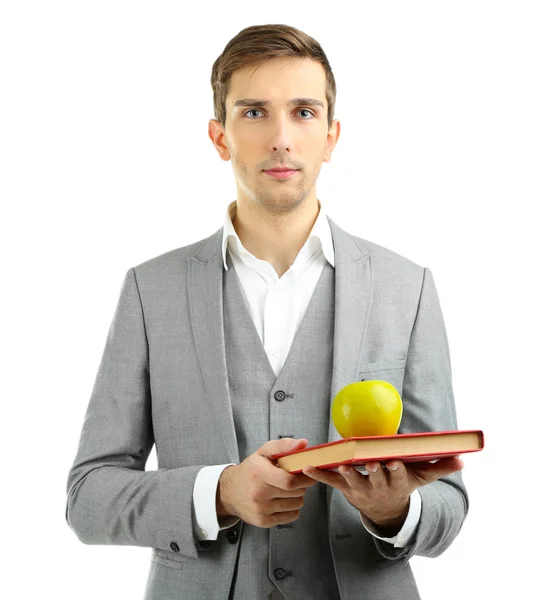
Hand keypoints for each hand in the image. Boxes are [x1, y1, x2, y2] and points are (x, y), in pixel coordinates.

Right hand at [217, 438, 317, 528]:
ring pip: (296, 505)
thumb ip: (283, 445)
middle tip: (297, 479)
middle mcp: (259, 494)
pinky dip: (292, 508)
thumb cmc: (249, 470)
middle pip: (295, 493)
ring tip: (288, 489)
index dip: (304, 478)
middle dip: (301, 485)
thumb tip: (302, 444)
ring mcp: (261, 510)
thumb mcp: (263, 452)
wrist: (229, 492)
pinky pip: (291, 517)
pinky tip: (283, 500)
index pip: (289, 481)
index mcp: (259, 474)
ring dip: (297, 496)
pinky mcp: (263, 521)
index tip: (308, 474)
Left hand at [302, 457, 463, 534]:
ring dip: (345, 474)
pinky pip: (330, 482)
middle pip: (374, 479)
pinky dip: (318, 475)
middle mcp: (378, 488)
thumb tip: (462, 458)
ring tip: (339, 465)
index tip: (393, 461)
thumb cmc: (404, 485)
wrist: (385, 510)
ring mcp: (359, 489)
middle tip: (367, 463)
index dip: (394, 470)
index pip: (397, 476)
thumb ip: (440, 467)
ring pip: (352, 482)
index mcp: (397, 482)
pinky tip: (307, 467)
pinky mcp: (344, 489)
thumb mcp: (422, 478)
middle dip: (371, 472)